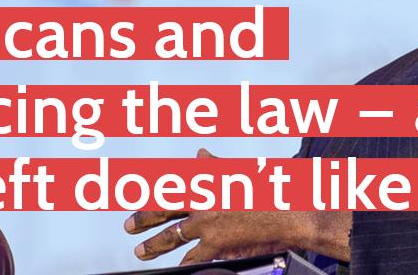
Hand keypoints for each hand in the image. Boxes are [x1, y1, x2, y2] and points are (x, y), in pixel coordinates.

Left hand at [124, 149, 351, 264]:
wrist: (289, 212)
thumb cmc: (268, 189)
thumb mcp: (239, 171)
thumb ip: (214, 166)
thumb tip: (199, 155)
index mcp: (205, 178)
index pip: (169, 183)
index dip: (151, 191)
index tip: (135, 195)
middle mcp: (201, 197)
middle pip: (163, 208)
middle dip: (143, 218)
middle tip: (128, 226)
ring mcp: (207, 221)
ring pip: (172, 235)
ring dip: (154, 245)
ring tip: (141, 251)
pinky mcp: (216, 242)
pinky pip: (193, 257)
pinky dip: (183, 265)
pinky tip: (177, 270)